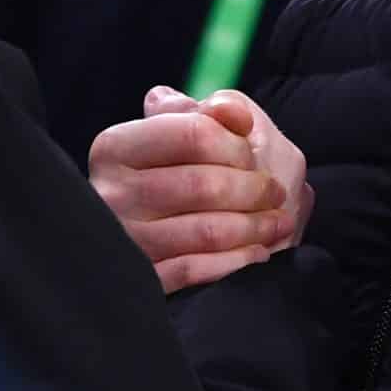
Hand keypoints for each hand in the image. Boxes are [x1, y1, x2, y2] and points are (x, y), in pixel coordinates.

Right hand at [88, 85, 311, 293]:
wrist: (131, 242)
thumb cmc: (172, 170)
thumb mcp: (186, 128)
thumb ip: (211, 111)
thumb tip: (233, 113)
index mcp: (117, 147)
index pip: (192, 134)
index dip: (235, 144)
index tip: (253, 154)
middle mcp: (113, 193)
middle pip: (202, 185)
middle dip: (252, 189)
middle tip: (276, 192)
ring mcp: (125, 240)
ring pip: (204, 231)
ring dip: (254, 227)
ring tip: (277, 222)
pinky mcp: (141, 279)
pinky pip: (195, 271)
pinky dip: (235, 261)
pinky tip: (258, 252)